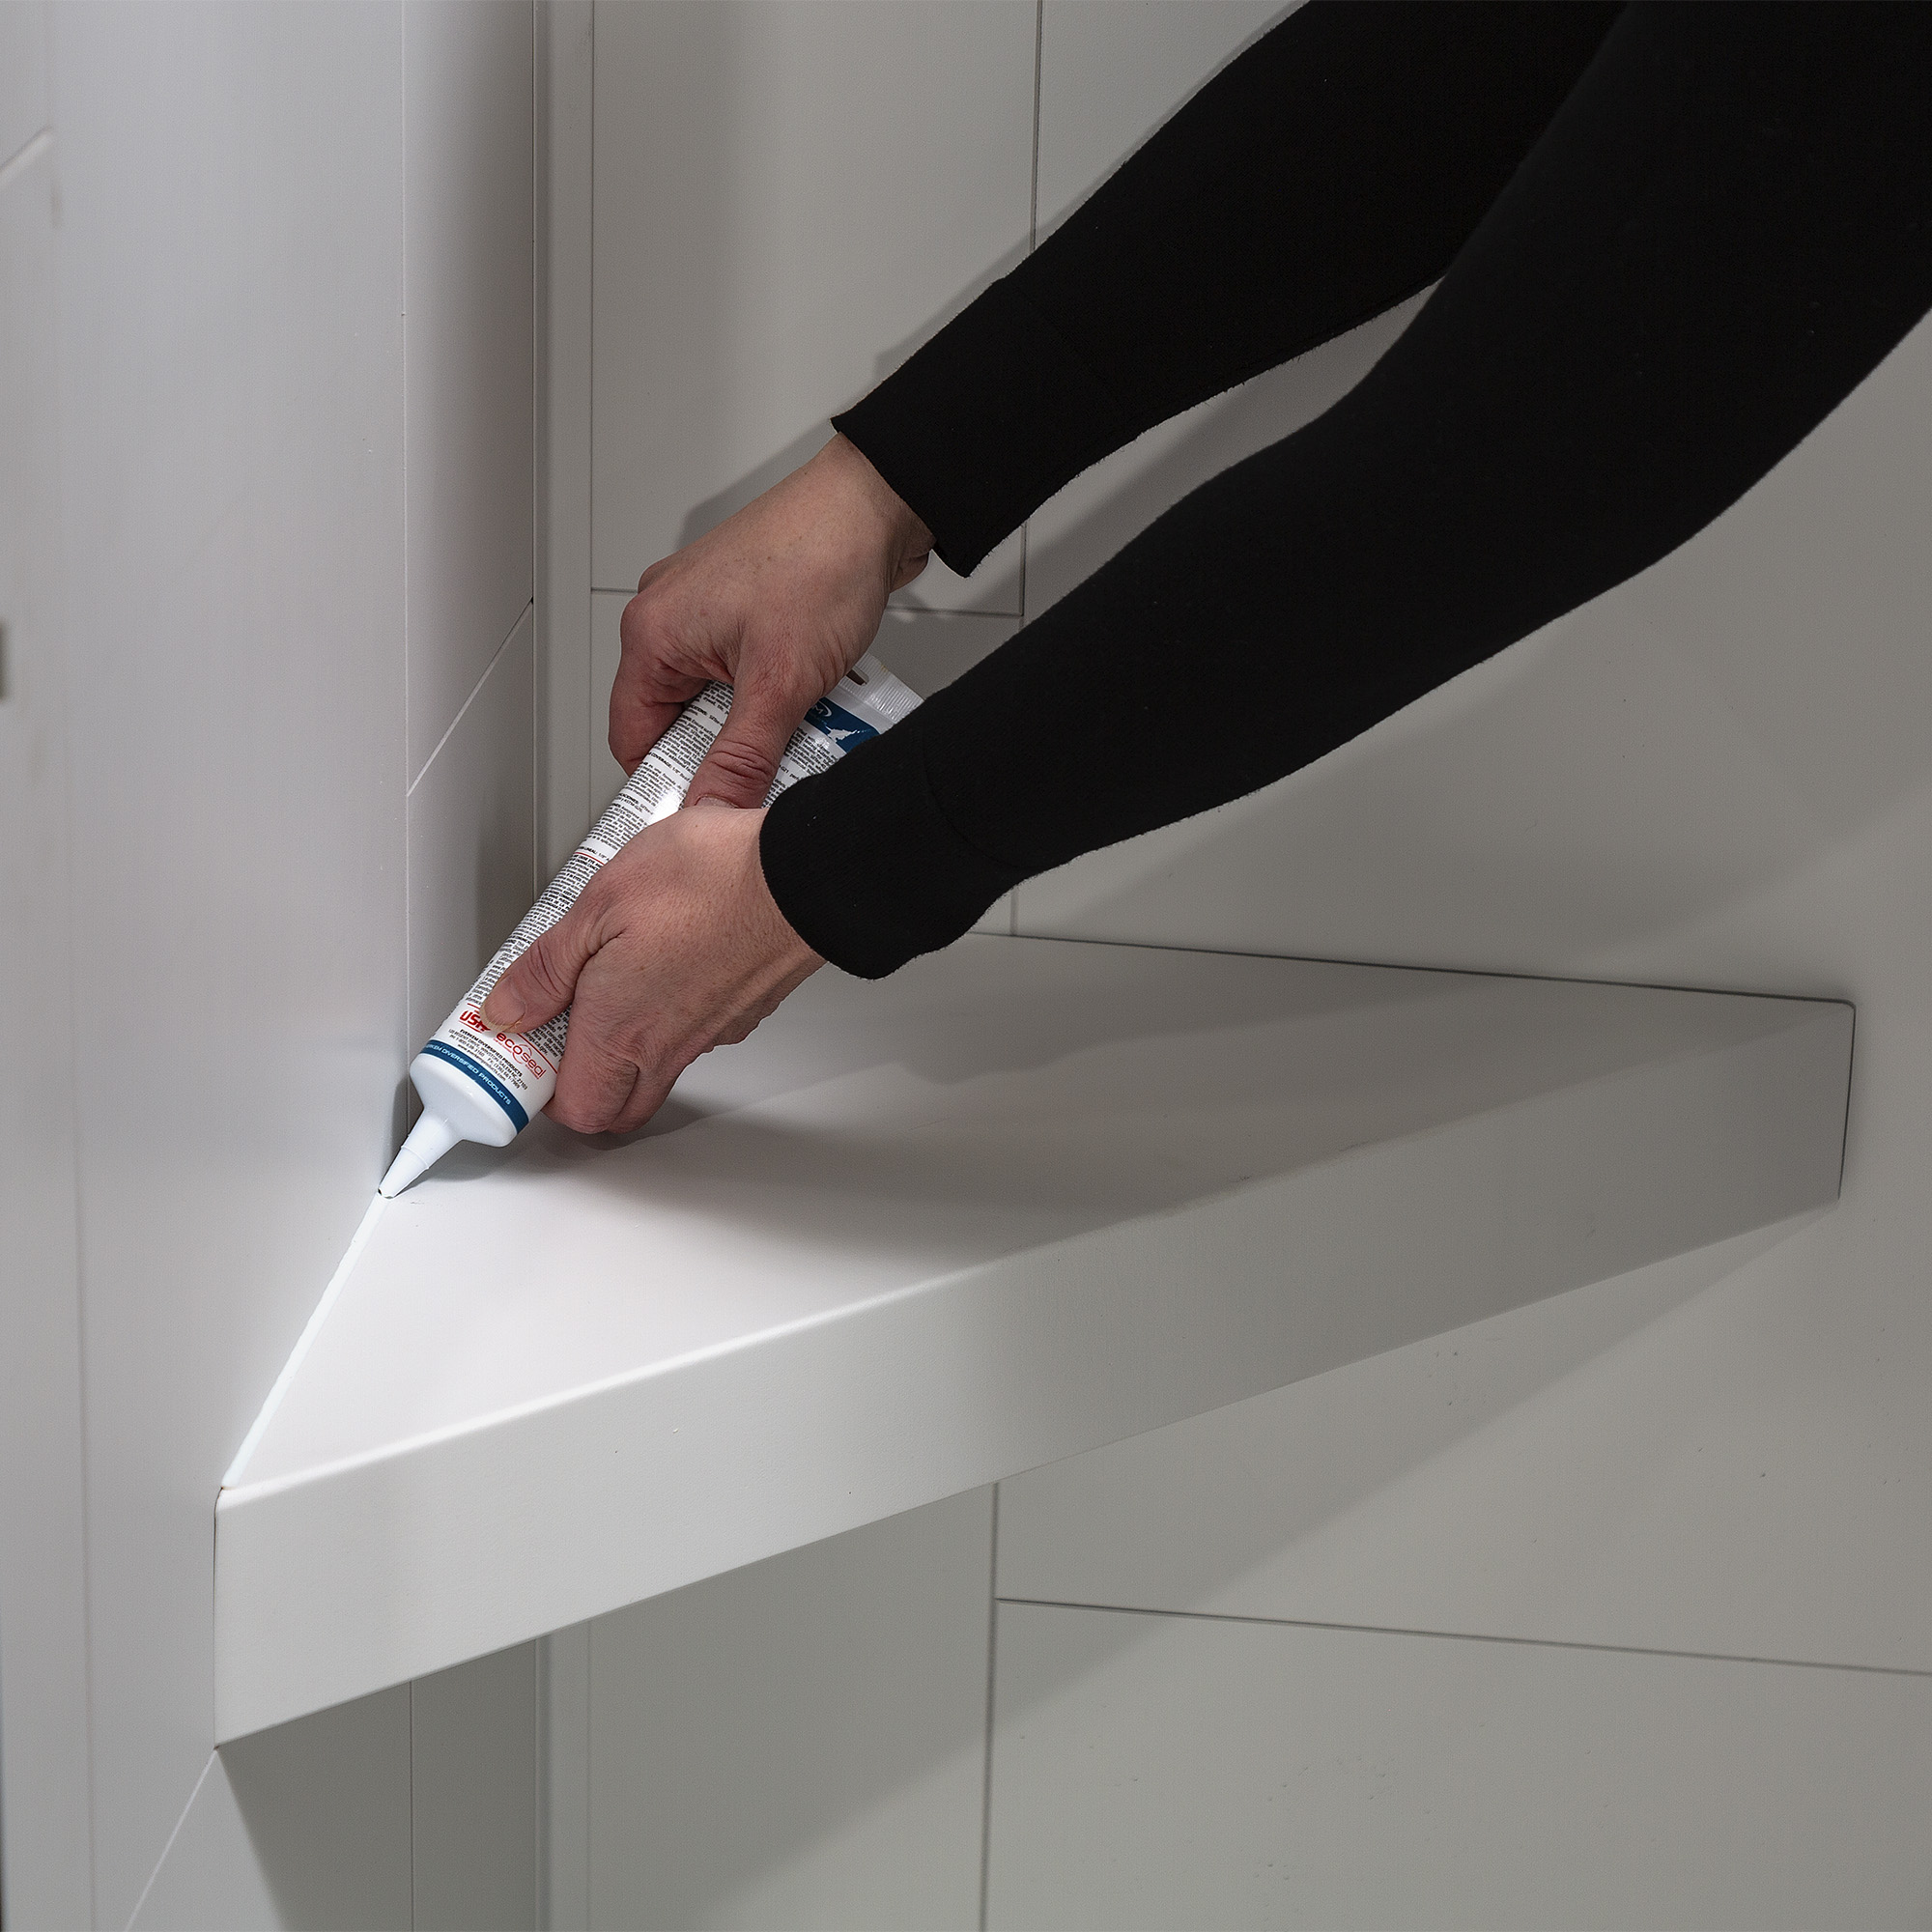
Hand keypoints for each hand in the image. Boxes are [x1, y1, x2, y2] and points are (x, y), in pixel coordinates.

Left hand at [477, 804, 821, 1133]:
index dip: (534, 1091)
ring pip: (653, 1075)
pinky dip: (665, 1022)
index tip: (517, 1050)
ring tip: (602, 991)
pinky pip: (691, 1040)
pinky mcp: (740, 1014)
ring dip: (620, 1054)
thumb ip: (547, 967)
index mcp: (620, 1029)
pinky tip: (660, 969)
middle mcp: (666, 1046)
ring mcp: (709, 1034)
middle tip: (553, 1034)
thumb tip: (509, 1008)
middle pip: (613, 1110)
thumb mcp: (600, 903)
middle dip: (575, 1088)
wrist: (801, 875)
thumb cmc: (711, 881)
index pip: (570, 1108)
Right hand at [611, 433, 933, 805]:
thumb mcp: (780, 682)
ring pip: (718, 699)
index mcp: (651, 632)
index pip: (633, 738)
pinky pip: (745, 673)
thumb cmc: (821, 557)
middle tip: (767, 768)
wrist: (876, 503)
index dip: (666, 782)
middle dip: (724, 751)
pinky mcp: (742, 606)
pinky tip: (810, 695)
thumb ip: (741, 758)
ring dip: (757, 723)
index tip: (704, 815)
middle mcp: (667, 616)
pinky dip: (774, 693)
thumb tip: (711, 808)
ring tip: (799, 722)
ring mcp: (704, 609)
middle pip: (677, 721)